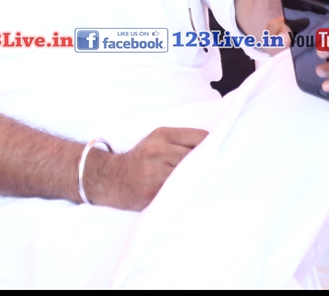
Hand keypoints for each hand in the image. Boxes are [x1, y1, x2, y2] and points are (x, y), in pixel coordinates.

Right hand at [88, 127, 207, 210]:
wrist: (112, 178)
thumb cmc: (139, 160)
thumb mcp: (155, 142)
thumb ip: (179, 143)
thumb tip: (212, 150)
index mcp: (161, 135)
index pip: (199, 137)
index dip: (211, 146)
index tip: (217, 152)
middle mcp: (158, 151)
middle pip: (197, 157)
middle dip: (206, 164)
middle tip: (214, 171)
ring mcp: (156, 173)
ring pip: (190, 175)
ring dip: (198, 179)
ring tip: (202, 183)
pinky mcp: (154, 192)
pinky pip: (180, 191)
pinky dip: (187, 192)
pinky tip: (190, 192)